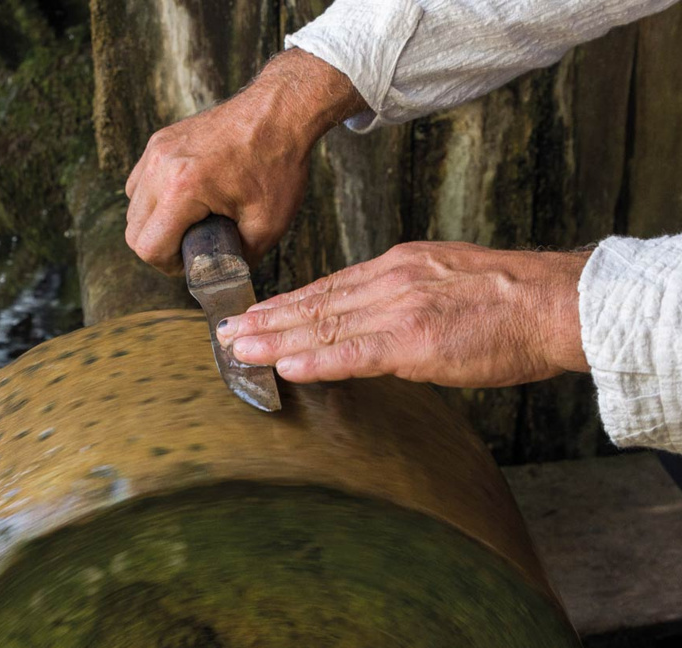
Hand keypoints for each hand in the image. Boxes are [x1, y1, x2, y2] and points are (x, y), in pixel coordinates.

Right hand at [124, 49, 364, 273]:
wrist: (281, 111)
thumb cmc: (278, 163)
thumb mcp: (268, 224)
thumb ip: (239, 257)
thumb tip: (224, 278)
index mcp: (184, 189)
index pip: (148, 247)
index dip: (169, 266)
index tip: (192, 262)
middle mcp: (161, 167)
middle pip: (133, 230)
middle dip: (158, 247)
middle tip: (189, 248)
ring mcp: (157, 150)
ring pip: (132, 205)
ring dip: (153, 223)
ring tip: (186, 224)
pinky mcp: (160, 140)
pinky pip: (140, 181)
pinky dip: (153, 198)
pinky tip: (181, 201)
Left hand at [215, 242, 591, 386]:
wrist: (556, 302)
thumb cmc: (511, 298)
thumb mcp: (447, 276)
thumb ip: (405, 294)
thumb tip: (373, 317)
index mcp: (398, 266)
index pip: (328, 287)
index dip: (286, 304)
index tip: (254, 314)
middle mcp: (390, 281)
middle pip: (314, 304)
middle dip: (265, 320)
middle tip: (224, 333)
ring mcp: (400, 310)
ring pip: (323, 326)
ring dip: (274, 341)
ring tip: (237, 350)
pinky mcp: (416, 341)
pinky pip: (354, 353)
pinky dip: (315, 360)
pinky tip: (284, 367)